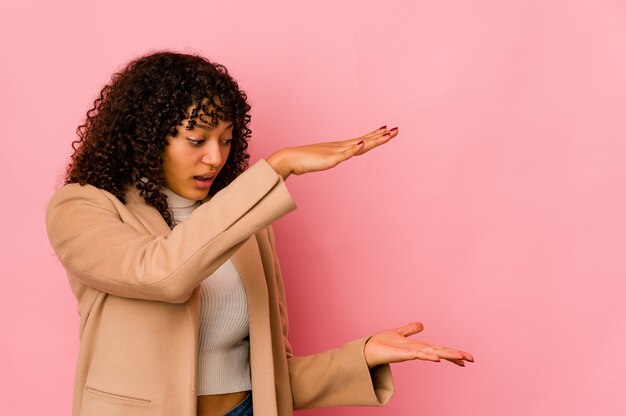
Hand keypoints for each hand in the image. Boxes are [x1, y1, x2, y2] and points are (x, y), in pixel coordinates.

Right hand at [266, 126, 397, 179]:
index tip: (388, 130)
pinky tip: (361, 143)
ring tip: (387, 134)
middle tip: (396, 130)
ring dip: (373, 139)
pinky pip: (344, 154)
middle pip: (365, 141)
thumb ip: (332, 159)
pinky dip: (354, 148)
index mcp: (341, 148)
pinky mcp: (330, 159)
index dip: (376, 136)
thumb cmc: (304, 161)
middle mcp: (341, 147)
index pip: (362, 140)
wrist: (290, 159)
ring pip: (359, 145)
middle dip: (381, 136)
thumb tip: (336, 157)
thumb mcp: (323, 161)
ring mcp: (336, 152)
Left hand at [364, 322, 473, 368]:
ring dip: (447, 355)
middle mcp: (418, 350)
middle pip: (441, 352)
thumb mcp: (399, 333)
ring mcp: (412, 353)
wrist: (368, 349)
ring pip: (434, 353)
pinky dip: (428, 356)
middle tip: (472, 359)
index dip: (452, 352)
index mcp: (419, 346)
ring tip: (461, 357)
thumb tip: (421, 324)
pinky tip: (437, 359)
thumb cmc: (382, 343)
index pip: (440, 349)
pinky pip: (418, 355)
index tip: (466, 358)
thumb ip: (410, 329)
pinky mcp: (403, 354)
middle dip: (456, 355)